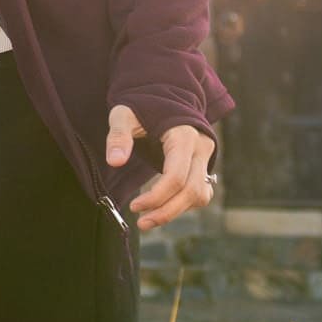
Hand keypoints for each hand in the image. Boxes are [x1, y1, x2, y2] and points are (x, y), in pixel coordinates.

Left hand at [109, 106, 214, 231]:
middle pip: (192, 191)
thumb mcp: (124, 114)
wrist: (164, 97)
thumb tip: (115, 162)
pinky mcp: (204, 166)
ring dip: (176, 212)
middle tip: (142, 223)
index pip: (176, 176)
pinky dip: (183, 205)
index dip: (157, 196)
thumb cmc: (142, 105)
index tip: (134, 206)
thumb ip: (118, 135)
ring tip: (149, 220)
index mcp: (183, 136)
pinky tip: (162, 208)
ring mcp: (206, 158)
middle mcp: (201, 148)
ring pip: (200, 196)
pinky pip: (201, 193)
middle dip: (166, 211)